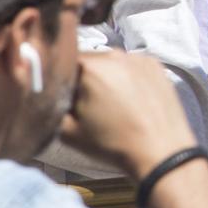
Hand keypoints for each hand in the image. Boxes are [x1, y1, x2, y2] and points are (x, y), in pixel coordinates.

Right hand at [57, 50, 198, 179]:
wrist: (162, 152)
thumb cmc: (112, 144)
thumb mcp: (67, 131)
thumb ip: (50, 106)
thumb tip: (45, 93)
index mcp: (90, 67)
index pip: (61, 62)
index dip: (56, 79)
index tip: (59, 96)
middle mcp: (115, 55)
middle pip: (87, 61)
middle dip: (81, 78)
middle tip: (85, 103)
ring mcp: (139, 58)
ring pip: (110, 63)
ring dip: (104, 77)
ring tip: (110, 104)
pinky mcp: (157, 66)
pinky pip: (131, 66)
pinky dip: (126, 78)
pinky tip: (129, 100)